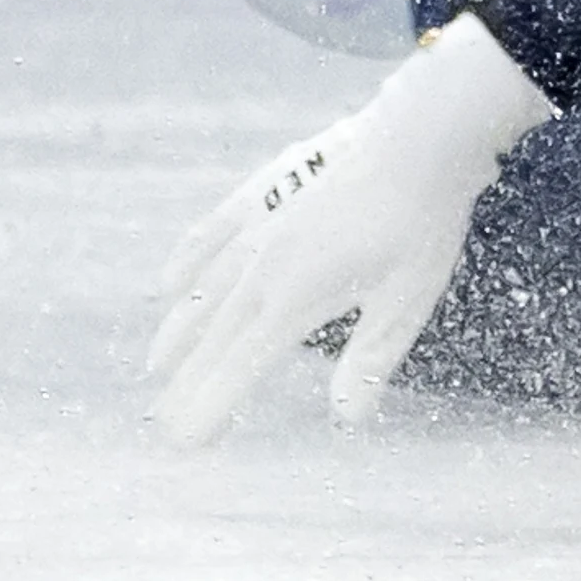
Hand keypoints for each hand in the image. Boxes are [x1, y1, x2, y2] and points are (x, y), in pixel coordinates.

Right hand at [144, 12, 554, 441]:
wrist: (418, 138)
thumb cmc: (421, 223)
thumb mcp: (406, 302)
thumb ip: (370, 361)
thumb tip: (344, 419)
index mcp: (295, 300)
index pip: (237, 369)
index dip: (207, 407)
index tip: (183, 443)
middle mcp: (263, 267)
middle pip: (211, 338)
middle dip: (186, 383)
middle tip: (165, 423)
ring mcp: (258, 226)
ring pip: (202, 291)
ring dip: (178, 333)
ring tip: (158, 367)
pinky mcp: (263, 192)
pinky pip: (209, 235)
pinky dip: (185, 264)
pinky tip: (168, 285)